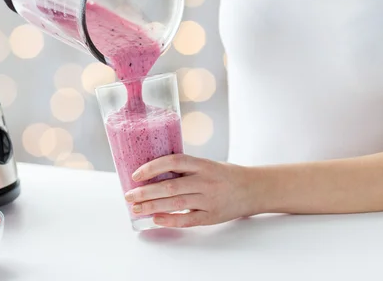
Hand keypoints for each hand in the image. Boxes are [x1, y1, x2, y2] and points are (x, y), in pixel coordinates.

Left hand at [124, 154, 258, 227]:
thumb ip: (185, 168)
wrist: (254, 189)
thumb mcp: (207, 164)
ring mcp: (209, 200)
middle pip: (169, 186)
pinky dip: (170, 220)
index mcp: (203, 164)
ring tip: (136, 208)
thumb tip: (153, 173)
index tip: (136, 174)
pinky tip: (156, 219)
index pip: (173, 162)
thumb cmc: (226, 174)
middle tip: (128, 195)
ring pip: (175, 203)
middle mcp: (205, 181)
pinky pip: (187, 220)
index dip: (152, 167)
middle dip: (145, 192)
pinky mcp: (211, 216)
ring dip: (152, 206)